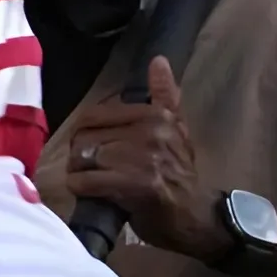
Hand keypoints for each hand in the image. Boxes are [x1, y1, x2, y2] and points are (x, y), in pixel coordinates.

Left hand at [65, 56, 225, 263]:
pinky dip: (82, 189)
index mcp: (157, 115)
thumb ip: (164, 97)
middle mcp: (152, 130)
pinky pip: (86, 181)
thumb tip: (158, 60)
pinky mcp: (137, 183)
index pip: (93, 115)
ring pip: (83, 157)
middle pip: (84, 137)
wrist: (196, 216)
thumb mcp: (175, 131)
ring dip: (80, 173)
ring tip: (94, 181)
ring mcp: (145, 157)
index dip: (85, 135)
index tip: (95, 150)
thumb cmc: (177, 174)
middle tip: (92, 170)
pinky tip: (93, 194)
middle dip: (81, 156)